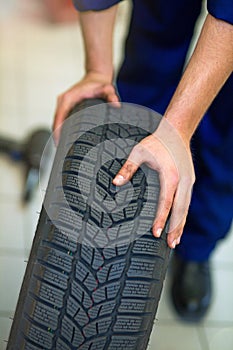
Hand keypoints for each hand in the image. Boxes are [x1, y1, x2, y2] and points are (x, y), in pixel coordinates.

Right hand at [53, 71, 118, 143]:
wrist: (97, 76)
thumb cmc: (100, 84)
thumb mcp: (107, 89)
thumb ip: (111, 96)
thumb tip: (116, 105)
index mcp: (68, 98)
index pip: (59, 116)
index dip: (58, 130)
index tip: (59, 142)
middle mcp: (63, 101)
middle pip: (56, 121)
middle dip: (58, 136)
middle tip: (62, 151)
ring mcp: (63, 104)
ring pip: (57, 121)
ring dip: (59, 134)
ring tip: (63, 149)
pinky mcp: (66, 107)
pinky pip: (61, 120)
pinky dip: (62, 129)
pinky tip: (66, 140)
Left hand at [113, 118, 194, 248]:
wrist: (177, 131)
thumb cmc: (157, 142)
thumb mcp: (139, 152)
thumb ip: (127, 168)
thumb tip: (115, 183)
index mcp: (170, 175)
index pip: (166, 202)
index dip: (161, 219)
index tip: (156, 232)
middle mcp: (183, 181)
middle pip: (180, 210)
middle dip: (175, 228)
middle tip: (170, 244)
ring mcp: (189, 181)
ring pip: (186, 208)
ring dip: (181, 225)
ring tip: (175, 241)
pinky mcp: (190, 181)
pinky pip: (187, 202)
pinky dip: (184, 215)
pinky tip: (179, 224)